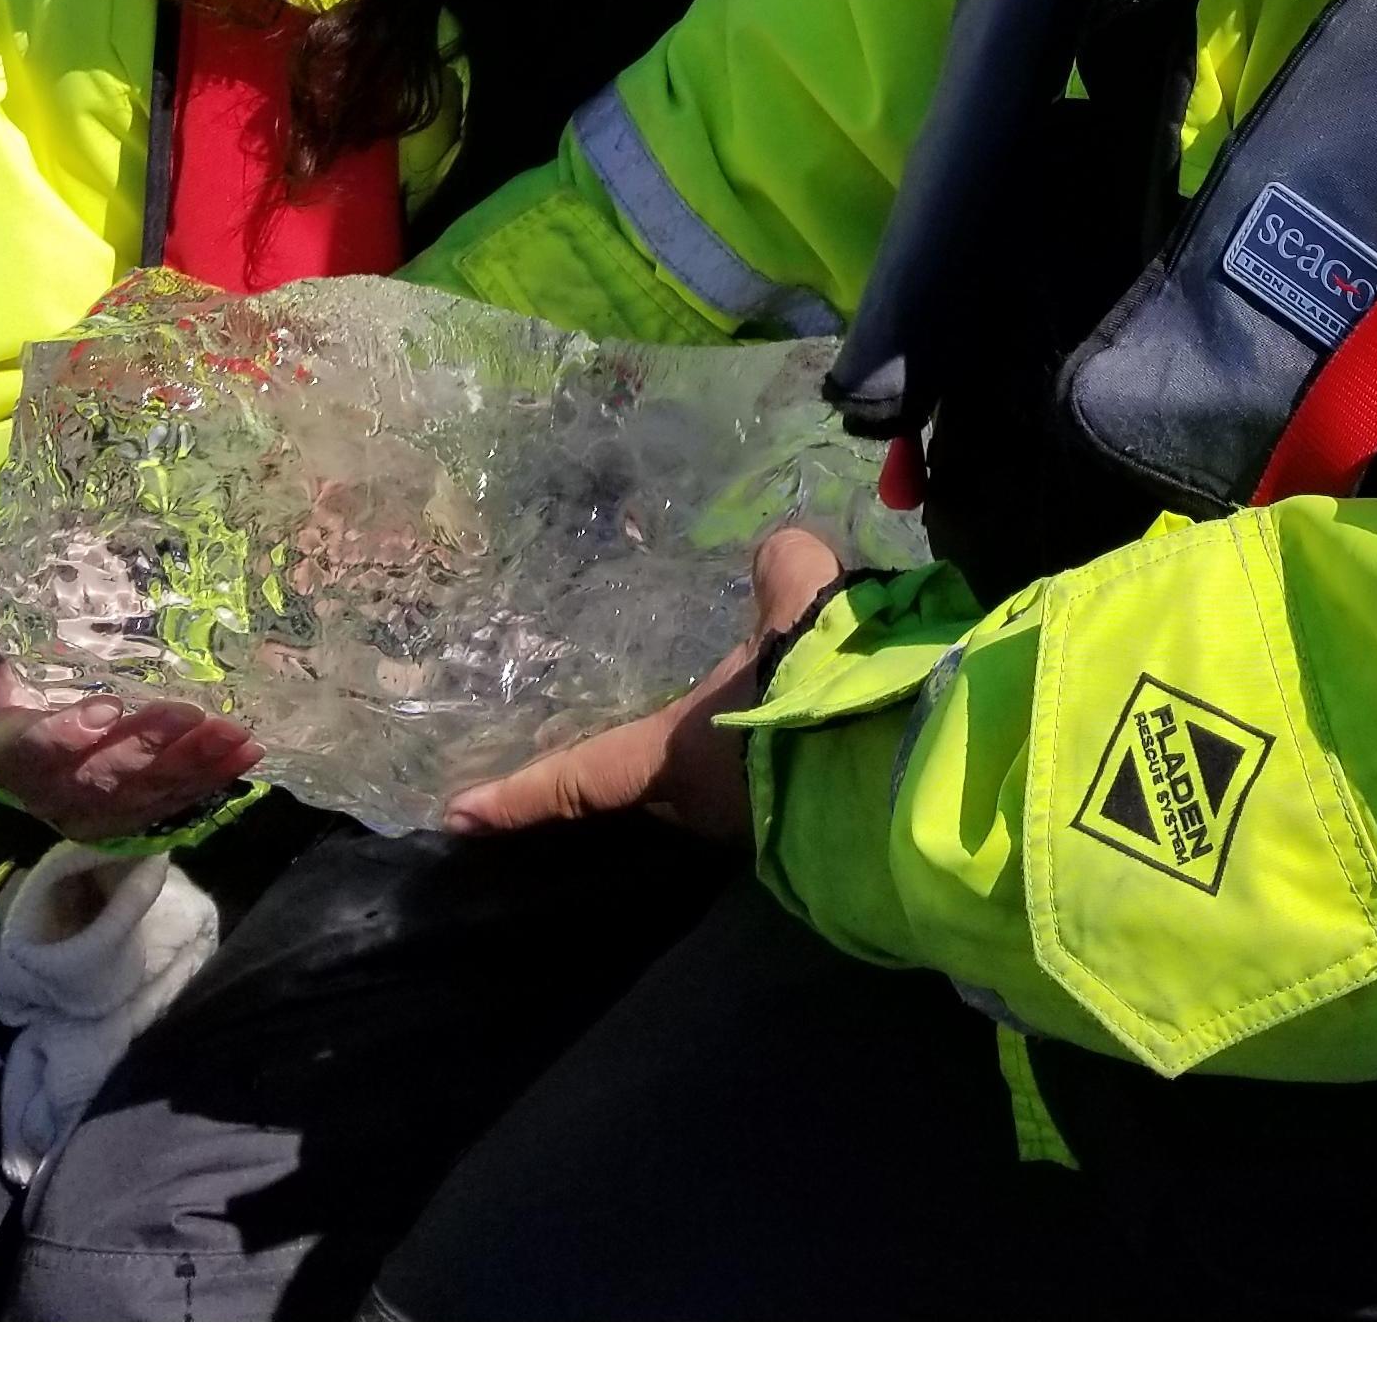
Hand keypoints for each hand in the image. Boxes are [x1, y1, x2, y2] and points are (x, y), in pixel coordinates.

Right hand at [0, 542, 260, 839]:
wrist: (54, 724)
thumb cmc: (33, 673)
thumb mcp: (8, 638)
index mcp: (9, 747)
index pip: (25, 751)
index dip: (62, 736)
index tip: (108, 708)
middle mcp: (51, 788)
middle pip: (96, 780)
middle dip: (145, 750)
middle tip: (191, 714)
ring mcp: (97, 808)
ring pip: (143, 793)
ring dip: (191, 764)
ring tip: (235, 731)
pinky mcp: (138, 813)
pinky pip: (177, 800)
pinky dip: (213, 776)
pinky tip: (248, 750)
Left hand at [444, 528, 840, 842]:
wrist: (921, 761)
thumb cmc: (826, 687)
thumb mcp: (799, 604)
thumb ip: (778, 572)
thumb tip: (775, 550)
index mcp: (670, 759)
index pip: (577, 778)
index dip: (516, 796)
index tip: (456, 814)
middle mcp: (703, 806)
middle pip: (643, 789)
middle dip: (626, 766)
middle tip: (602, 734)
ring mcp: (761, 827)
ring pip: (714, 789)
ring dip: (714, 757)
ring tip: (715, 720)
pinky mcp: (818, 824)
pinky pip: (772, 785)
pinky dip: (771, 756)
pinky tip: (791, 724)